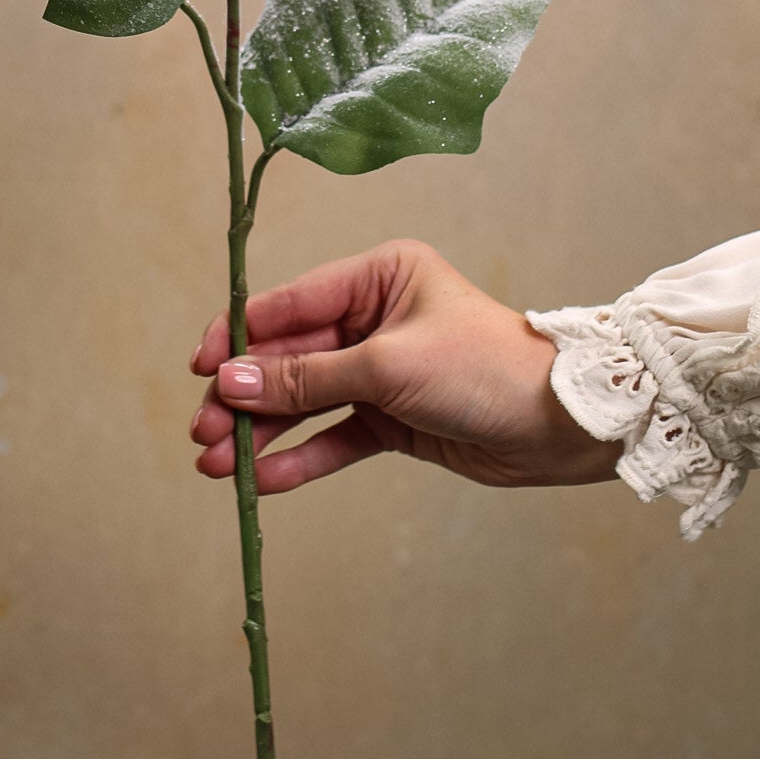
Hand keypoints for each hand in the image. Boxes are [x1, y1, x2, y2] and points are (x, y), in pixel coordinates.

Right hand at [190, 238, 620, 494]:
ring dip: (263, 432)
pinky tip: (264, 481)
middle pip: (290, 357)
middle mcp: (374, 317)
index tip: (199, 369)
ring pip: (305, 400)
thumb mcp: (387, 367)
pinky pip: (335, 436)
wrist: (561, 424)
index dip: (239, 336)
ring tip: (217, 465)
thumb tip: (231, 383)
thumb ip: (307, 378)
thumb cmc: (483, 368)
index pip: (288, 303)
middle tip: (202, 433)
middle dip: (245, 396)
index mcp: (377, 276)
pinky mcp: (393, 418)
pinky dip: (301, 458)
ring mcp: (381, 370)